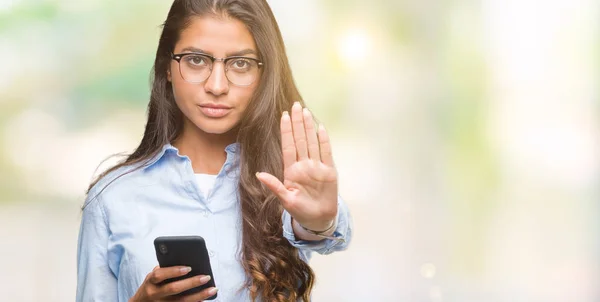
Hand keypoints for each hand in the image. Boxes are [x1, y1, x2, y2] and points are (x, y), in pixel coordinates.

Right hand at [129, 266, 216, 301]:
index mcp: (150, 282)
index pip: (160, 275)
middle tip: (206, 277)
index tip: (188, 268)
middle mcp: (155, 294)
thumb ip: (165, 269)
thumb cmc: (151, 286)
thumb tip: (185, 260)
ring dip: (199, 295)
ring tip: (213, 289)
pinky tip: (204, 299)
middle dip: (191, 282)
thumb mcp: (152, 277)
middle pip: (174, 289)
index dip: (174, 271)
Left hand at [256, 102, 337, 230]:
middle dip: (297, 122)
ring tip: (305, 111)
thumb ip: (274, 186)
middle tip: (295, 105)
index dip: (286, 131)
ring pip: (312, 142)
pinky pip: (326, 152)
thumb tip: (259, 175)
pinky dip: (324, 140)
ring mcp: (316, 166)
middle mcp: (304, 165)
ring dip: (309, 127)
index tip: (283, 116)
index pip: (288, 146)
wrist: (318, 218)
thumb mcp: (285, 200)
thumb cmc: (300, 210)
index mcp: (291, 170)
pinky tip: (321, 128)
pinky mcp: (329, 171)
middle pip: (300, 139)